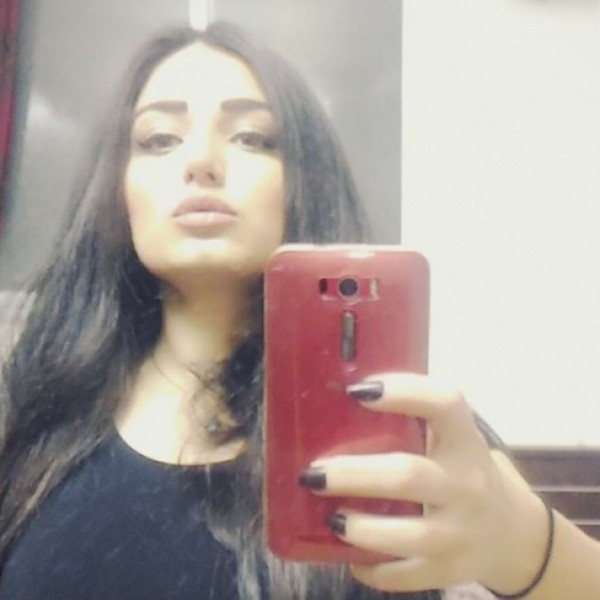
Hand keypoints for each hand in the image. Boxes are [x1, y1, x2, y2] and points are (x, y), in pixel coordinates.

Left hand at [299, 373, 548, 593]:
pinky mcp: (451, 570)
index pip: (442, 404)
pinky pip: (406, 576)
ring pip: (407, 534)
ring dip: (360, 528)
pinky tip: (349, 556)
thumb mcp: (451, 438)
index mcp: (464, 439)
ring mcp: (461, 532)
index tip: (356, 390)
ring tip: (330, 517)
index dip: (402, 392)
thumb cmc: (461, 469)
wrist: (510, 531)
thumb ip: (413, 417)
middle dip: (353, 473)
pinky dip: (373, 569)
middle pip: (407, 475)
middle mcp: (467, 484)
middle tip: (313, 473)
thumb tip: (335, 400)